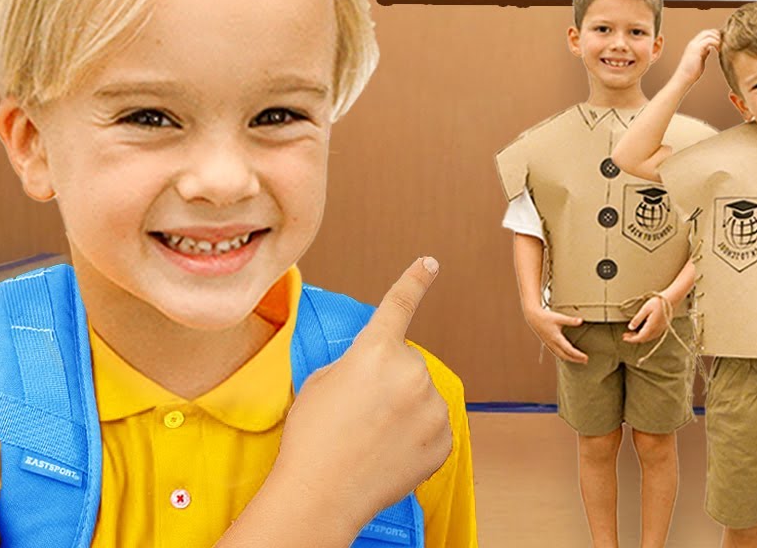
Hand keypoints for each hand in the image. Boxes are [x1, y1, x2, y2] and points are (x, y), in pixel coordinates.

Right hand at [270, 257, 451, 535]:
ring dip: (405, 409)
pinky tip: (389, 452)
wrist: (322, 493)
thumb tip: (378, 367)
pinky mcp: (444, 439)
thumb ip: (357, 362)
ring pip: (422, 396)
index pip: (399, 305)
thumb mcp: (322, 382)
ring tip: (372, 436)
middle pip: (407, 363)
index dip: (414, 281)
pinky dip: (416, 437)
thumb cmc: (312, 437)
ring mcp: (432, 407)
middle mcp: (412, 372)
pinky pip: (433, 427)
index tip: (430, 263)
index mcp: (376, 351)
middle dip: (389, 379)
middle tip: (360, 411)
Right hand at [524, 306, 588, 362]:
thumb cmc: (546, 317)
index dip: (577, 355)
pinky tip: (568, 356)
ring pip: (560, 356)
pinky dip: (564, 356)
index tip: (585, 357)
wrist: (533, 317)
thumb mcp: (559, 317)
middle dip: (576, 359)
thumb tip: (581, 321)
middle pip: (565, 356)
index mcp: (556, 338)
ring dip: (570, 359)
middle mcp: (552, 343)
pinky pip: (557, 353)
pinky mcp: (548, 344)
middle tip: (585, 361)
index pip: (568, 350)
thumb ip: (570, 320)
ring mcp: (549, 345)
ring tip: (579, 360)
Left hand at [622, 295, 668, 342]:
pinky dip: (646, 335)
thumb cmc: (659, 302)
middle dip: (634, 339)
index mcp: (651, 327)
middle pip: (644, 339)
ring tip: (633, 333)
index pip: (640, 338)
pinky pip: (653, 335)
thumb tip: (631, 327)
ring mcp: (661, 329)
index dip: (631, 339)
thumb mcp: (645, 309)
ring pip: (648, 338)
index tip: (625, 338)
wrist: (671, 300)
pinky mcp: (663, 327)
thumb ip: (637, 319)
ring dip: (640, 337)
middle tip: (627, 336)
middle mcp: (657, 330)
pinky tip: (643, 331)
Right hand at [674, 29, 720, 85]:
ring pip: (708, 34)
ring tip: (721, 47)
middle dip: (716, 35)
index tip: (720, 43)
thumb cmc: (691, 72)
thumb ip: (704, 53)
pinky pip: (709, 40)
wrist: (684, 77)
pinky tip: (718, 50)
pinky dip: (716, 43)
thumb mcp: (700, 59)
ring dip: (717, 39)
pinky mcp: (697, 49)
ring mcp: (694, 45)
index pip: (705, 34)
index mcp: (694, 45)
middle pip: (707, 32)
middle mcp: (693, 43)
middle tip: (723, 44)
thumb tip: (709, 49)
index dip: (714, 36)